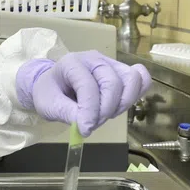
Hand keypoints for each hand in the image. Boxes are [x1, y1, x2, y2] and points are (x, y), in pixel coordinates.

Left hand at [16, 51, 150, 136]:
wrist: (53, 86)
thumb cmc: (49, 93)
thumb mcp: (49, 105)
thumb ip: (67, 114)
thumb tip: (86, 125)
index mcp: (72, 63)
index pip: (88, 86)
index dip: (89, 111)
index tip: (84, 130)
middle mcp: (94, 59)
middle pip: (113, 83)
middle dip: (105, 110)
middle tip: (92, 124)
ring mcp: (110, 63)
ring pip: (131, 80)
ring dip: (122, 104)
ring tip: (104, 115)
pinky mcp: (121, 71)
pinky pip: (140, 79)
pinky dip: (135, 96)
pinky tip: (119, 107)